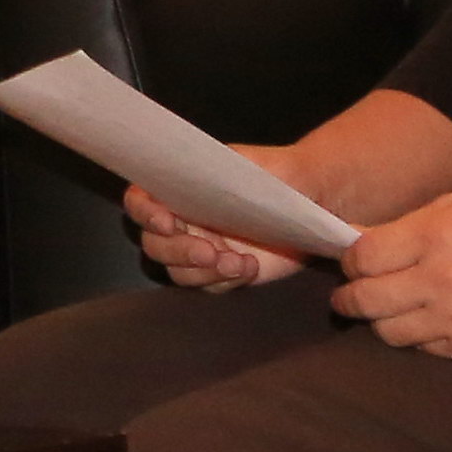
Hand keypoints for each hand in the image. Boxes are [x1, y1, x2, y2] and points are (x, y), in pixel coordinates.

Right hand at [127, 160, 314, 289]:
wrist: (311, 204)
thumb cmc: (280, 176)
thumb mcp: (253, 164)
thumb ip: (223, 169)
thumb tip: (196, 173)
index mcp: (179, 188)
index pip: (140, 200)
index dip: (145, 213)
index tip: (167, 222)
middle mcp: (182, 220)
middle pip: (154, 244)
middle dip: (178, 251)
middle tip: (209, 252)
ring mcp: (200, 248)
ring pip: (177, 271)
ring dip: (202, 271)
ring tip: (237, 262)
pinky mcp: (220, 273)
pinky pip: (207, 286)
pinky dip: (225, 281)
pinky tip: (249, 266)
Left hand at [332, 195, 451, 362]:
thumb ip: (403, 228)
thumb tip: (352, 245)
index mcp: (437, 237)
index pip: (363, 258)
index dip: (349, 261)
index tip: (353, 262)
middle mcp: (444, 281)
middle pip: (366, 301)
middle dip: (349, 298)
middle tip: (349, 295)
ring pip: (389, 333)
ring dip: (381, 321)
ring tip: (388, 309)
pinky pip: (425, 349)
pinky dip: (419, 336)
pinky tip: (429, 319)